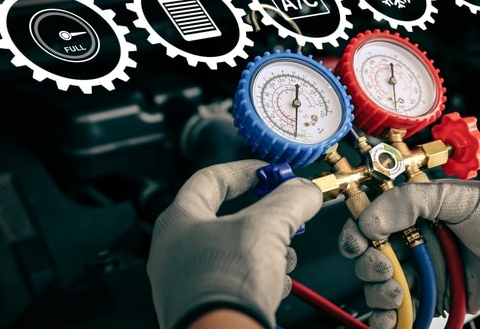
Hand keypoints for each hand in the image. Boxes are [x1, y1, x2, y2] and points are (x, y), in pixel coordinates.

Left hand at [147, 159, 322, 328]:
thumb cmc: (224, 286)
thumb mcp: (267, 227)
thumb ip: (289, 200)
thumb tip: (304, 190)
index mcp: (178, 221)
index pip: (209, 179)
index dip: (244, 171)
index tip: (269, 172)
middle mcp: (175, 251)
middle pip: (227, 219)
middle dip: (265, 219)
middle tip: (287, 216)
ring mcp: (186, 282)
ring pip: (235, 254)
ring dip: (267, 253)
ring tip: (282, 258)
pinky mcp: (202, 308)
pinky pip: (235, 284)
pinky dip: (259, 282)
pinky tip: (272, 287)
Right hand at [339, 180, 479, 328]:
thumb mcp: (454, 195)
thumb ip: (407, 201)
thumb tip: (367, 222)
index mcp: (411, 214)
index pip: (367, 224)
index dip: (356, 235)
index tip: (360, 244)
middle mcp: (413, 243)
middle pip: (369, 260)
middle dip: (369, 268)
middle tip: (387, 270)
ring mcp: (426, 273)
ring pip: (382, 289)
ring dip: (378, 296)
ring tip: (396, 295)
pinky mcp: (440, 299)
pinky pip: (406, 313)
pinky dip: (390, 321)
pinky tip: (389, 322)